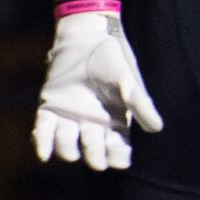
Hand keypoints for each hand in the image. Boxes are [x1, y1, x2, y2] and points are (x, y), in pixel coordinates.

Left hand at [33, 11, 163, 170]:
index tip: (119, 162)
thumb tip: (157, 129)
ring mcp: (70, 116)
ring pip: (67, 142)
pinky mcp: (51, 106)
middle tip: (97, 162)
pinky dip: (42, 143)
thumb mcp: (129, 83)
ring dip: (68, 150)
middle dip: (95, 156)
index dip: (118, 156)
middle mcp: (92, 123)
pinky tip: (43, 155)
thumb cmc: (113, 60)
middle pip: (92, 148)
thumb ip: (140, 105)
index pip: (117, 147)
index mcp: (114, 121)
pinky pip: (44, 129)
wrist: (88, 37)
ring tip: (72, 155)